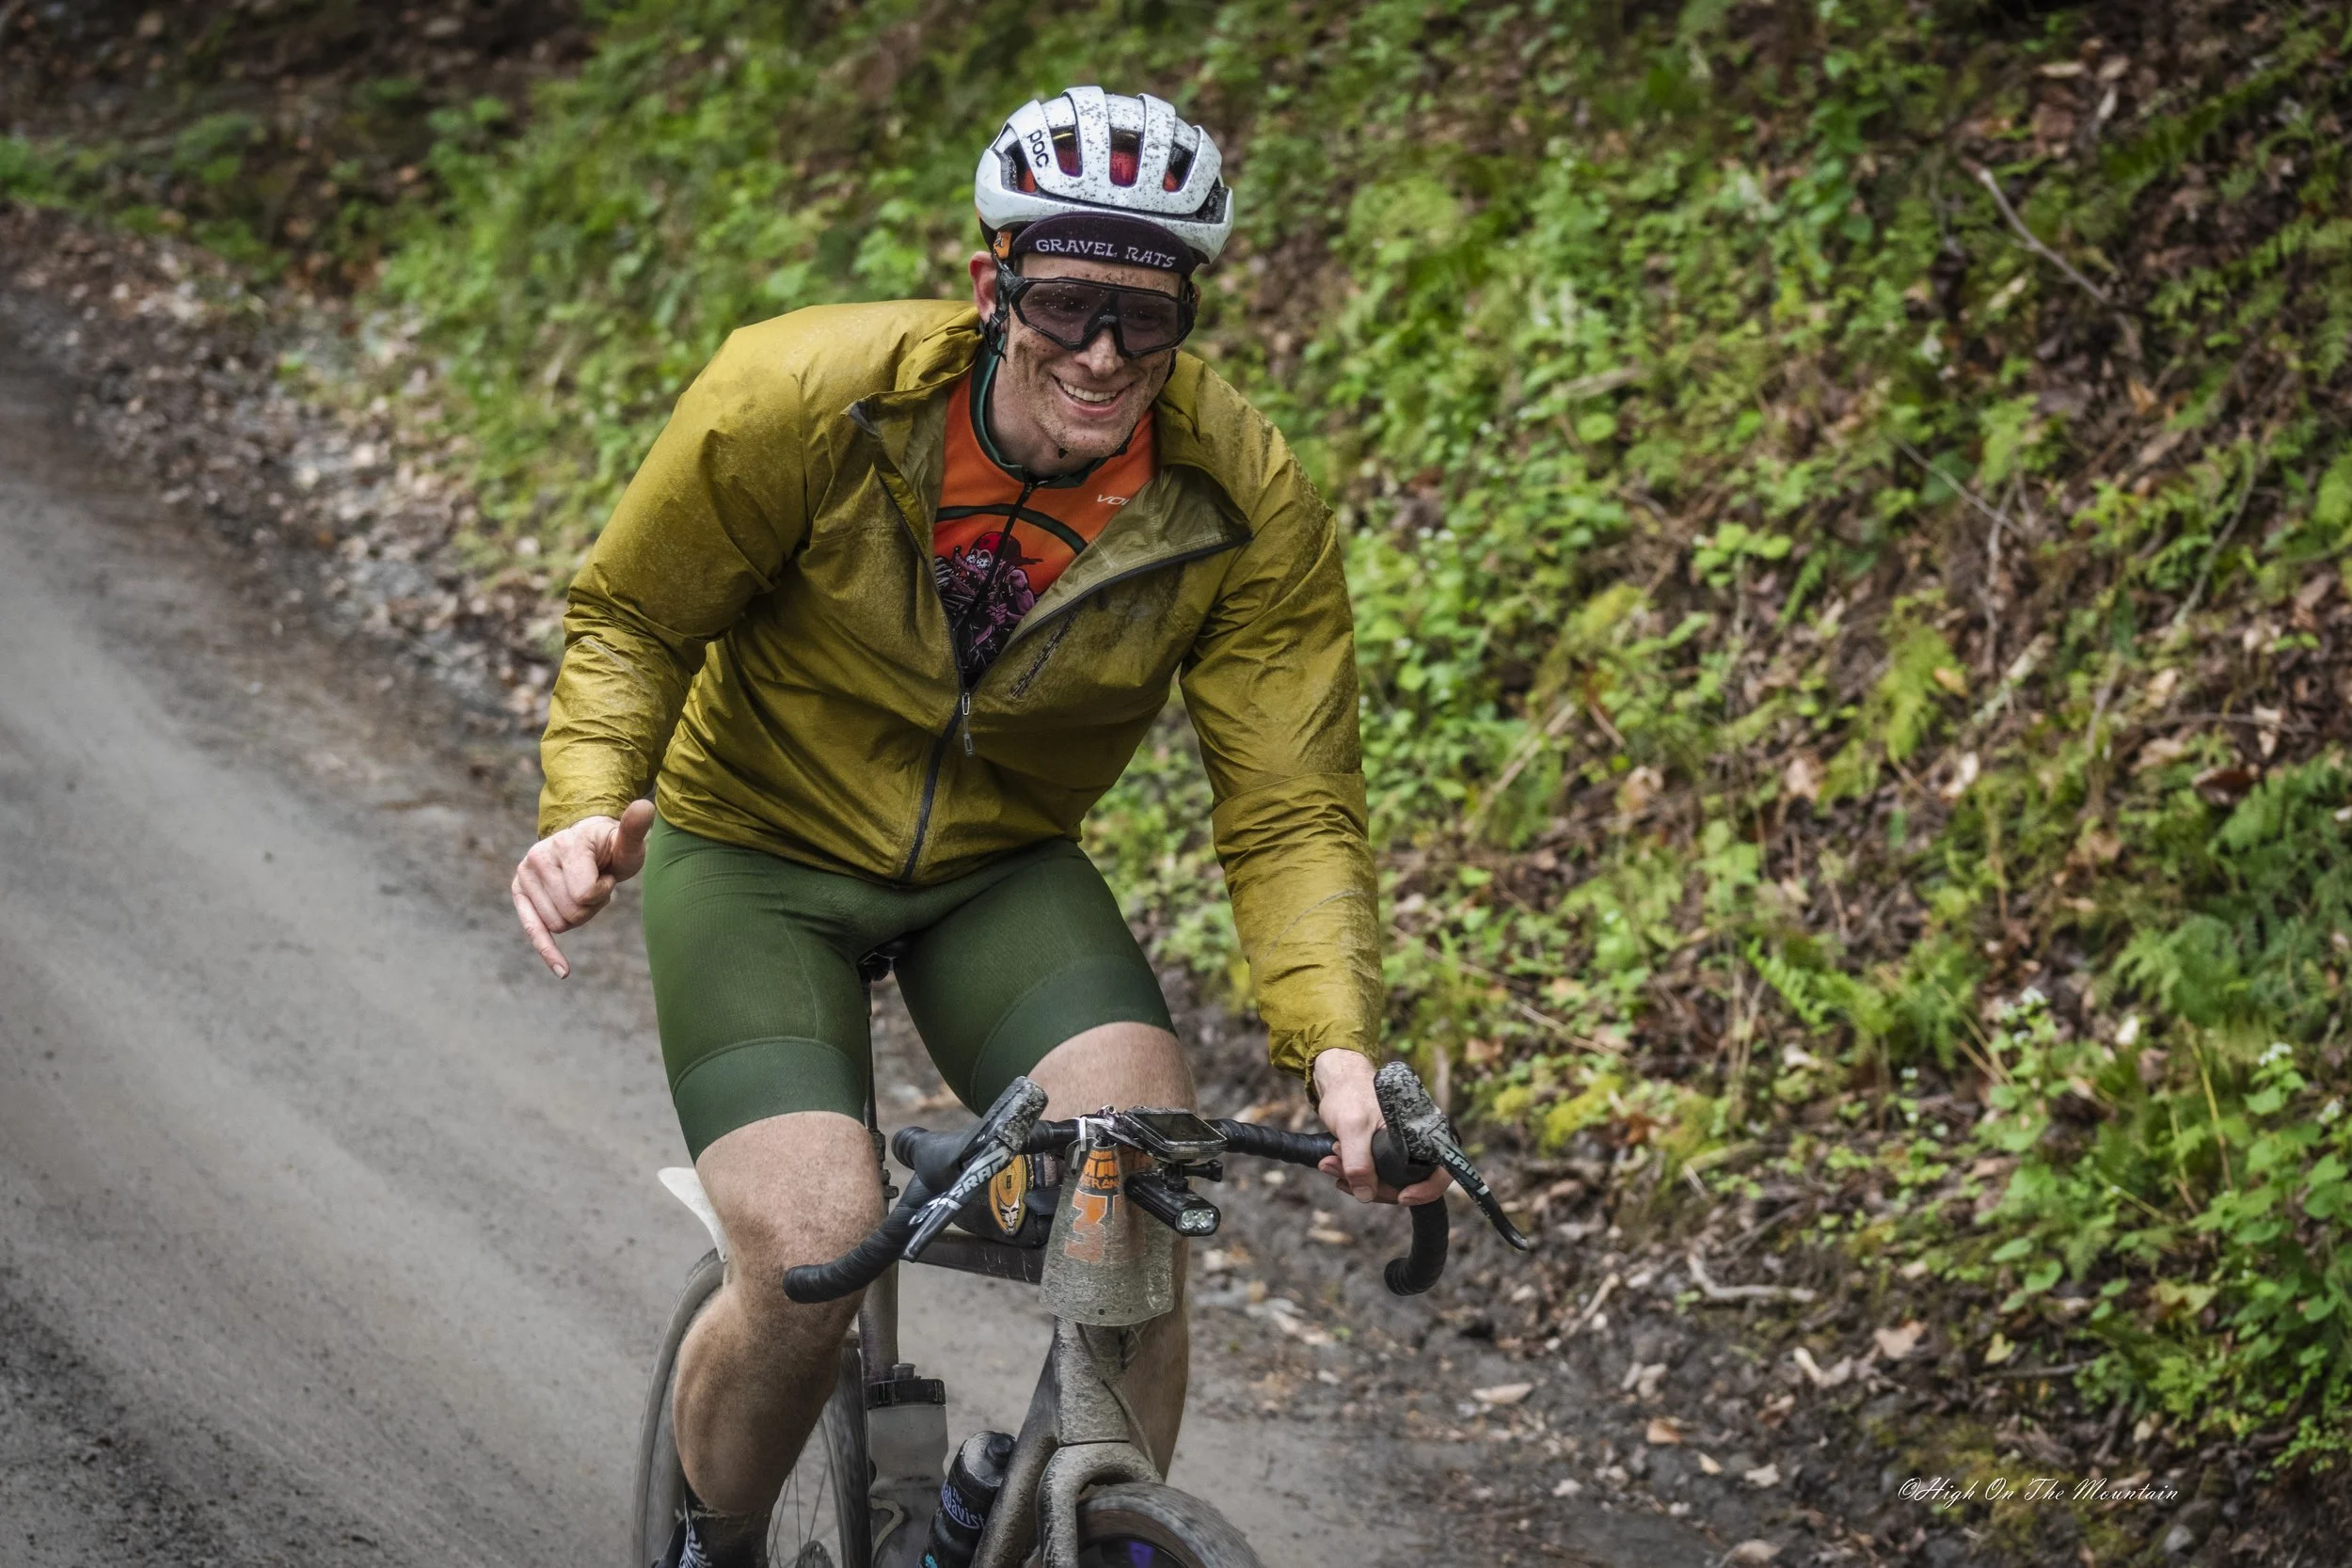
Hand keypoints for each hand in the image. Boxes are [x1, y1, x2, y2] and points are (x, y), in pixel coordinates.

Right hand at [509, 799, 655, 977]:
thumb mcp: (628, 842)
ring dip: (578, 915)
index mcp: (565, 845)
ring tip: (580, 889)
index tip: (605, 874)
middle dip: (590, 906)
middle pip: (572, 914)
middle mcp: (538, 857)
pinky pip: (532, 929)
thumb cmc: (612, 846)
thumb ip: (635, 829)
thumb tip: (645, 807)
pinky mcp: (518, 890)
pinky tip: (564, 971)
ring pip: (559, 925)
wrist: (587, 842)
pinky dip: (547, 950)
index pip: (585, 895)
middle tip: (594, 882)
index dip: (602, 892)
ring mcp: (525, 874)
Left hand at [1312, 1049, 1452, 1207]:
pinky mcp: (1384, 1155)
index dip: (1426, 1190)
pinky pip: (1375, 1176)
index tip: (1403, 1197)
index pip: (1441, 1172)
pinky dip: (1354, 1176)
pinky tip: (1333, 1166)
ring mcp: (1401, 1151)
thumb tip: (1366, 1195)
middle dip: (1375, 1186)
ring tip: (1331, 1163)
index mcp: (1423, 1132)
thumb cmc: (1351, 1093)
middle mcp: (1417, 1143)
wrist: (1336, 1080)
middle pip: (1410, 1184)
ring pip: (1389, 1183)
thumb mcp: (1353, 1127)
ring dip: (1358, 1181)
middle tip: (1342, 1175)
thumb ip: (1359, 1162)